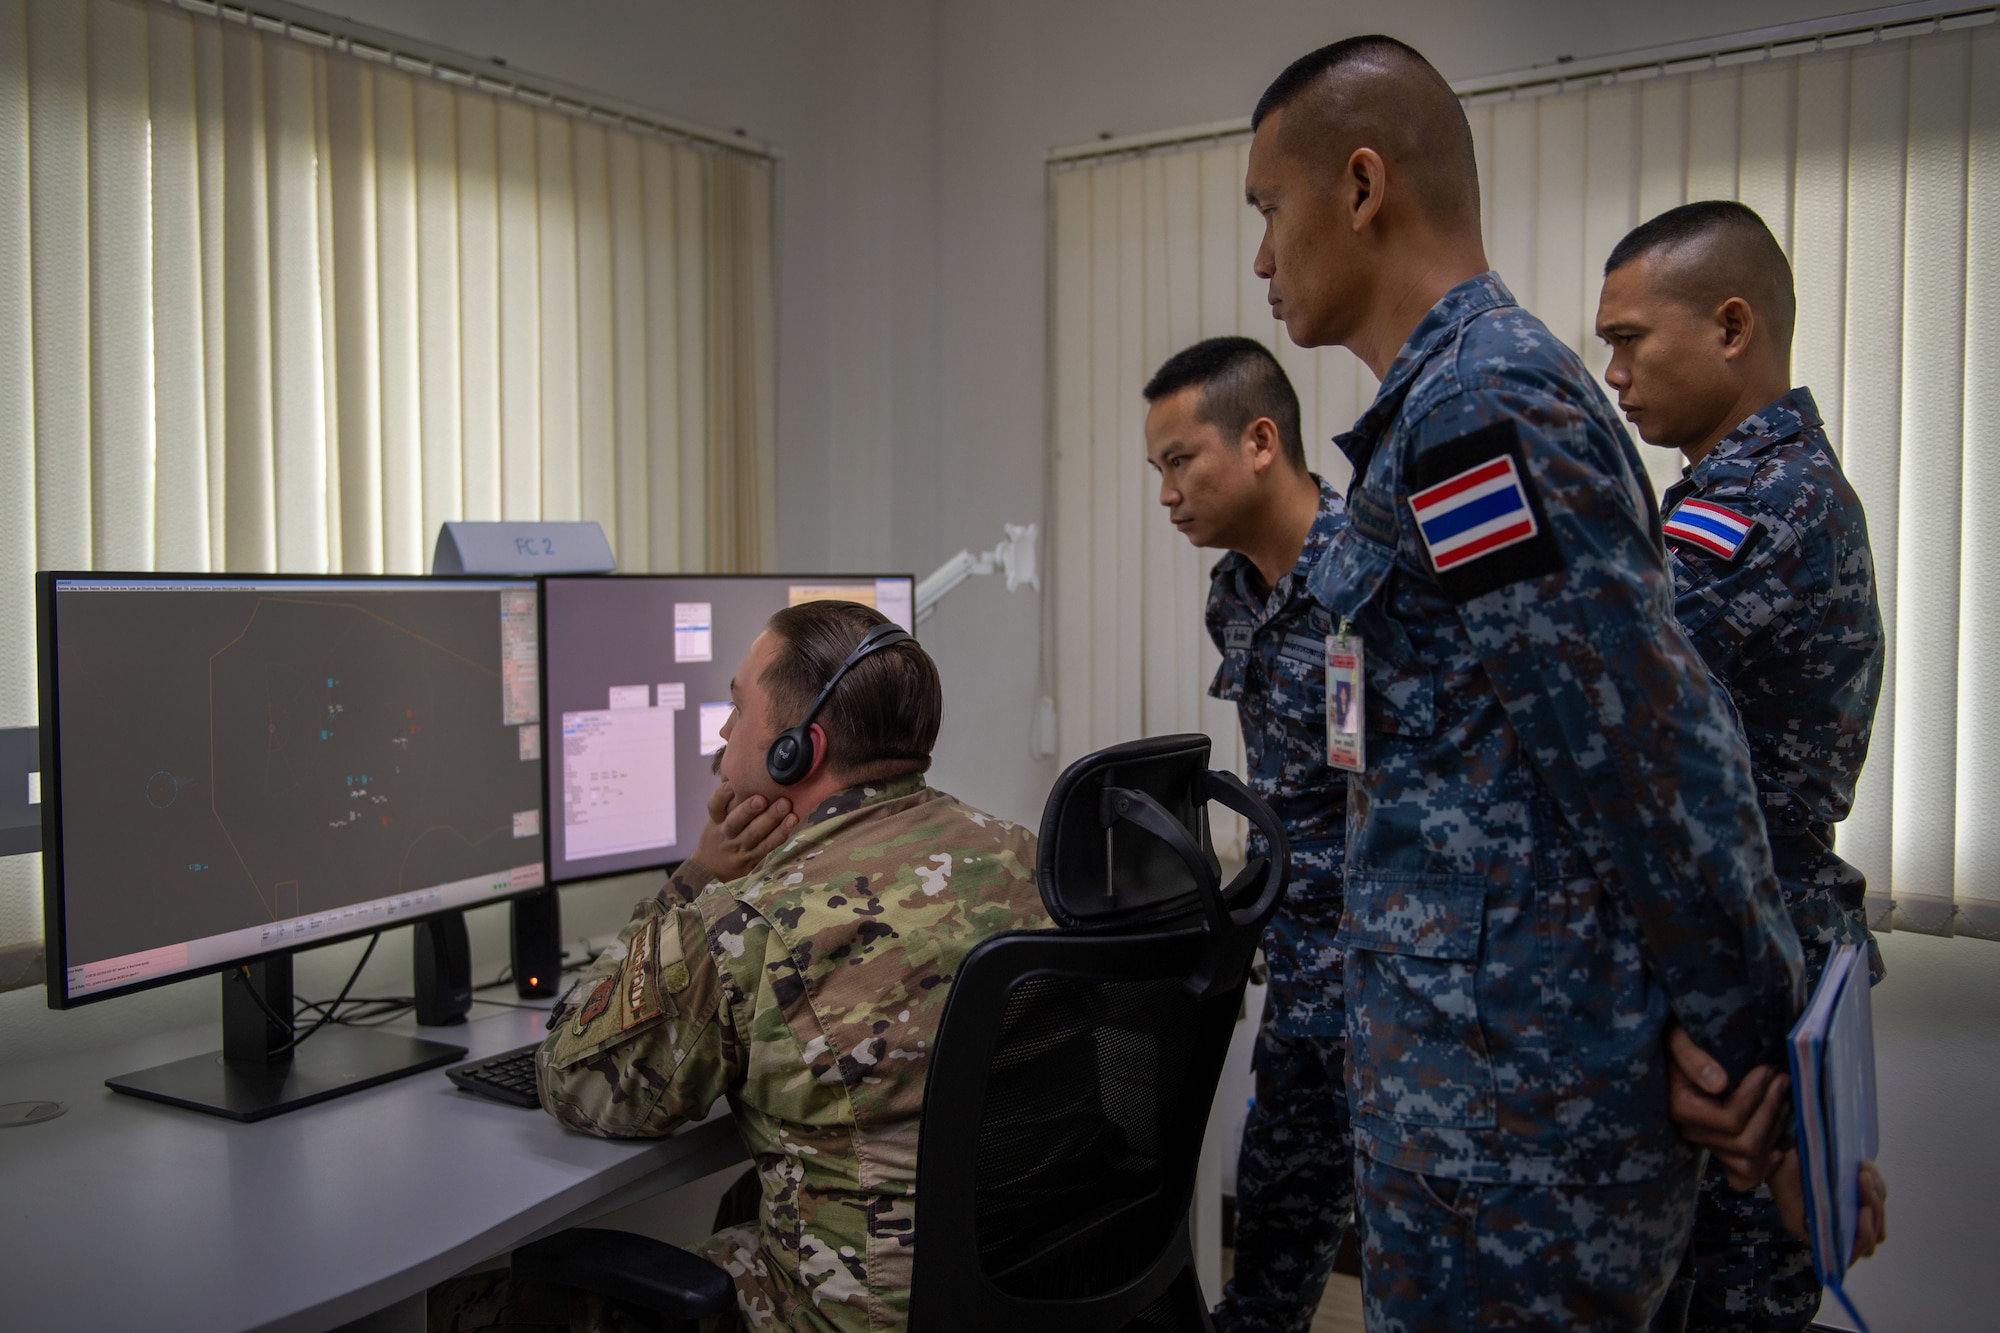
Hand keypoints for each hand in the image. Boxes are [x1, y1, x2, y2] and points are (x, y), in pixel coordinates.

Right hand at [691, 781, 796, 880]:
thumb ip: (731, 802)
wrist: (710, 869)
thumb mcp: (717, 819)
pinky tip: (791, 821)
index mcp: (716, 820)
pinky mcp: (752, 858)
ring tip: (785, 806)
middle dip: (749, 809)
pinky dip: (780, 834)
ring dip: (770, 820)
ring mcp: (739, 847)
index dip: (722, 795)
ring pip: (754, 834)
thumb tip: (749, 774)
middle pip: (735, 821)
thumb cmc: (720, 835)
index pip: (714, 806)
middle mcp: (726, 834)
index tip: (732, 784)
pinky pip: (768, 846)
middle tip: (762, 798)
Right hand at [1666, 1023, 1788, 1188]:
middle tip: (1782, 1080)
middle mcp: (1691, 1132)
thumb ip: (1692, 1057)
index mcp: (1680, 1108)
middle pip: (1745, 1143)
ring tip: (1782, 1100)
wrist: (1667, 1050)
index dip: (1756, 1097)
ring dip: (1773, 1132)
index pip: (1730, 1120)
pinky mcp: (1718, 1147)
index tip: (1767, 1070)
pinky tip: (1779, 1142)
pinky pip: (1744, 1175)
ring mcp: (1705, 1143)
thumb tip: (1718, 1083)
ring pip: (1749, 1162)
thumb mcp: (1678, 1038)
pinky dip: (1766, 1163)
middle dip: (1770, 1111)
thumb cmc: (1674, 1040)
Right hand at [1767, 1154, 1885, 1264]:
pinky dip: (1877, 1182)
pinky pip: (1880, 1193)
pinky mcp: (1861, 1194)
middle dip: (1873, 1207)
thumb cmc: (1785, 1189)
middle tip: (1862, 1181)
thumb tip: (1838, 1247)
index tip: (1862, 1210)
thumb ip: (1814, 1237)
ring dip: (1875, 1192)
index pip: (1861, 1249)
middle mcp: (1849, 1229)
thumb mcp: (1793, 1221)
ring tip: (1862, 1171)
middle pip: (1876, 1231)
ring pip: (1880, 1211)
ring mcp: (1856, 1211)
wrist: (1782, 1161)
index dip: (1866, 1234)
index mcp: (1833, 1240)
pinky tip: (1865, 1167)